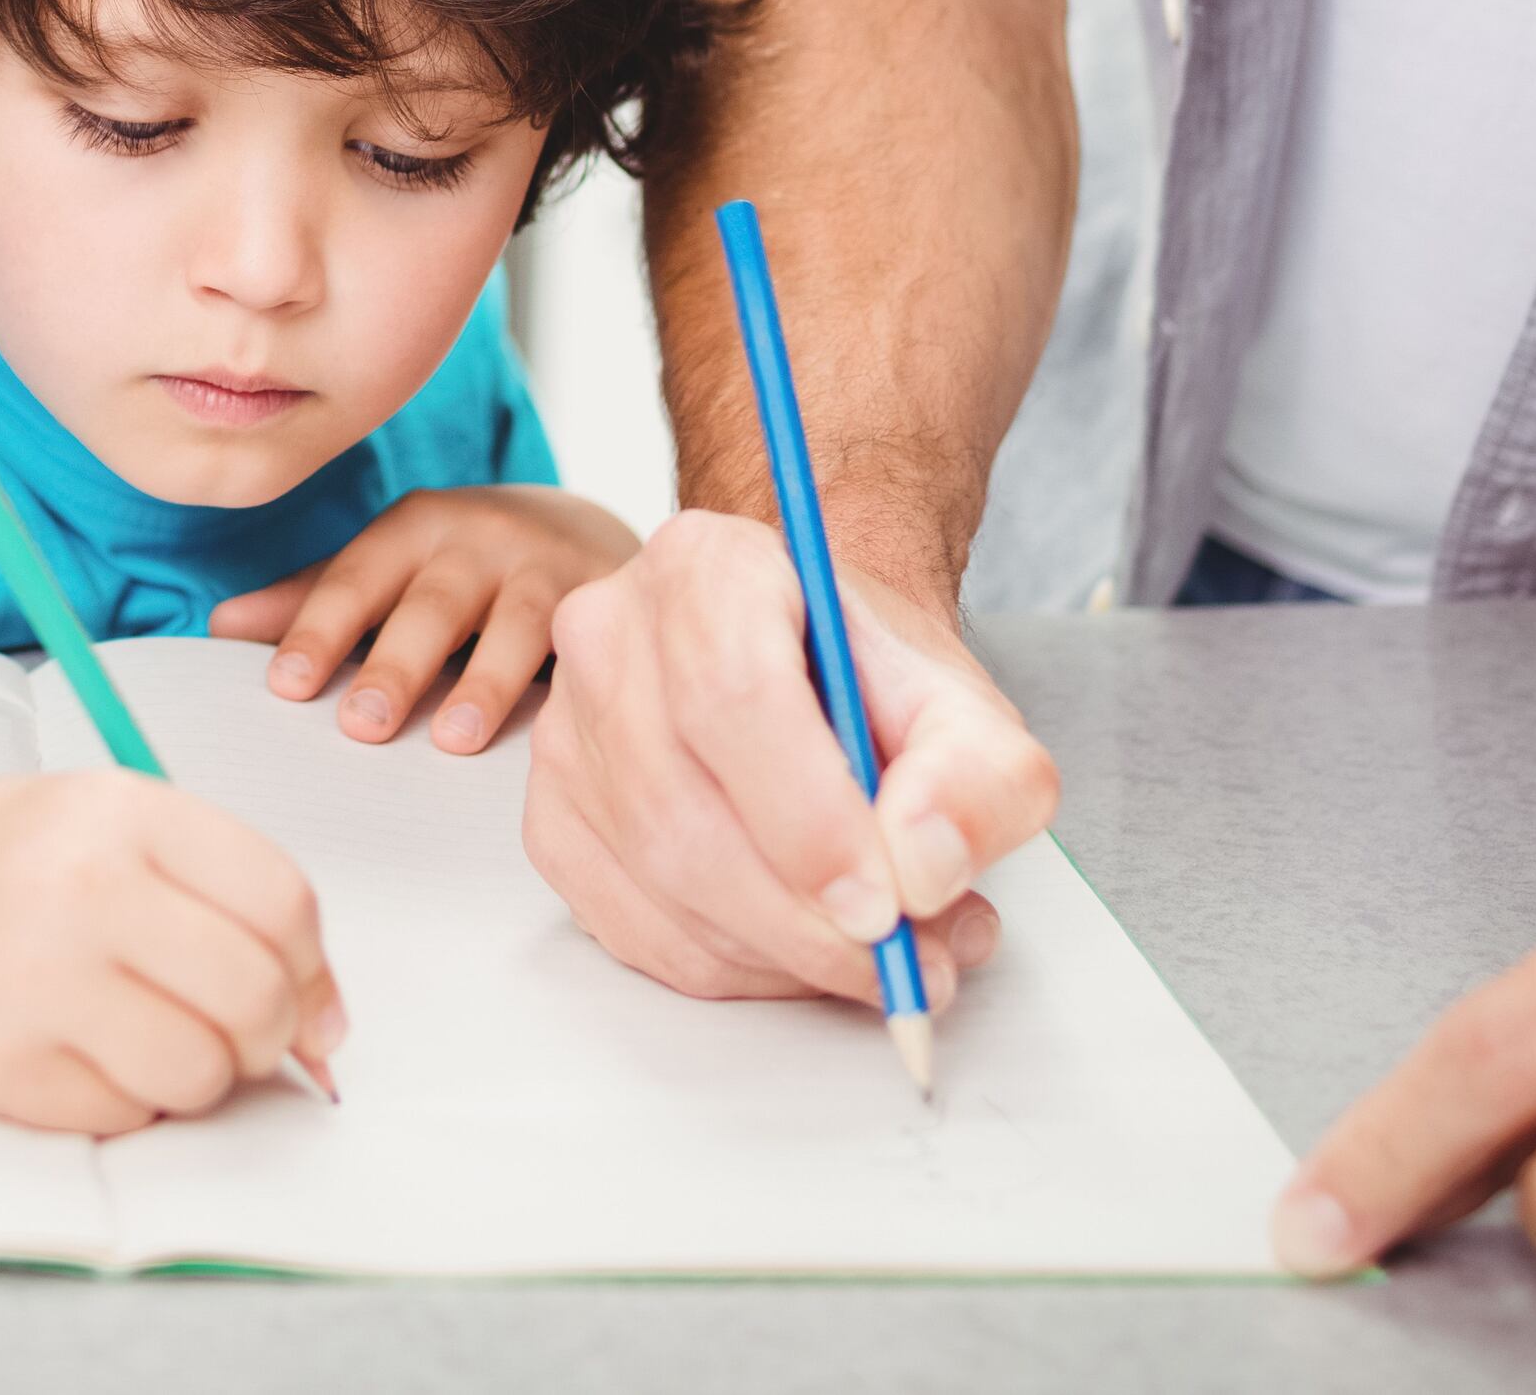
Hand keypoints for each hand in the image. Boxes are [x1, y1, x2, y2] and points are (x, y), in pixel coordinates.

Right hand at [0, 771, 341, 1133]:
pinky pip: (124, 1117)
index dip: (311, 971)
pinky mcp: (0, 1066)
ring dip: (192, 1077)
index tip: (302, 1002)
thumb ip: (218, 898)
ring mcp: (37, 979)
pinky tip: (71, 1053)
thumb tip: (325, 1025)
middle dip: (264, 1038)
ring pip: (198, 1073)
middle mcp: (83, 886)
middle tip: (228, 1037)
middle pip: (255, 997)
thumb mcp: (107, 828)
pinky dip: (119, 1101)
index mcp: (125, 810)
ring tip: (141, 1041)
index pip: (283, 904)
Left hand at [211, 485, 641, 752]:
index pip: (354, 581)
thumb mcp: (387, 566)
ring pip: (513, 626)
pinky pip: (582, 643)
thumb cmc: (457, 565)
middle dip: (394, 666)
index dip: (318, 631)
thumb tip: (218, 625)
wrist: (578, 530)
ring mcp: (542, 567)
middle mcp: (475, 538)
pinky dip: (568, 682)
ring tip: (454, 740)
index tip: (285, 683)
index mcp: (409, 529)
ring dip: (483, 683)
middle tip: (361, 725)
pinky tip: (555, 725)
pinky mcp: (599, 599)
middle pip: (429, 606)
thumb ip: (312, 598)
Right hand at [520, 509, 1046, 1010]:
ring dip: (785, 955)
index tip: (886, 903)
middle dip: (807, 920)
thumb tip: (922, 867)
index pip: (733, 693)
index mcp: (708, 567)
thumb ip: (982, 777)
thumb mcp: (969, 711)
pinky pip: (636, 931)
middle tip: (907, 962)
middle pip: (686, 808)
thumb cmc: (871, 685)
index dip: (809, 817)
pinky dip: (736, 969)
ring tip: (886, 955)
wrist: (813, 678)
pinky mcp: (552, 819)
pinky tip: (803, 949)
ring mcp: (569, 731)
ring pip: (661, 882)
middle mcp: (611, 634)